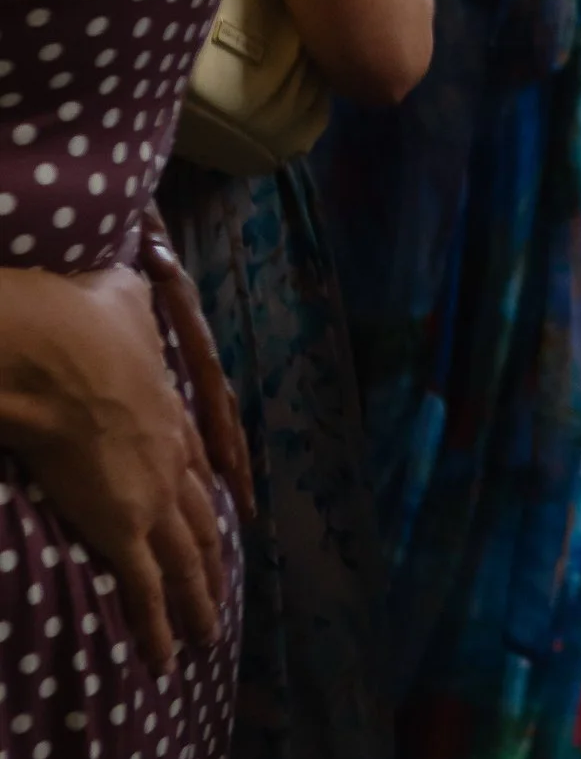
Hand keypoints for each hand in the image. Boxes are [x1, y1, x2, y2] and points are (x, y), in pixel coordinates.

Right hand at [0, 264, 228, 670]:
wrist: (57, 351)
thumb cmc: (80, 320)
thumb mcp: (119, 297)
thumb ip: (130, 299)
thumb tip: (133, 273)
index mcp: (171, 412)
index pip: (197, 461)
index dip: (208, 490)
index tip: (220, 511)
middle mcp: (173, 460)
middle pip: (201, 521)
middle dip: (212, 560)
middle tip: (222, 592)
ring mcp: (152, 497)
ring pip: (187, 563)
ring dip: (198, 603)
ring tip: (206, 637)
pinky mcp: (122, 527)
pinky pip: (145, 591)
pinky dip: (157, 627)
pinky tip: (165, 658)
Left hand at [136, 218, 252, 518]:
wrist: (157, 248)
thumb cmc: (154, 257)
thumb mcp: (159, 263)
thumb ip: (162, 264)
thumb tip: (159, 259)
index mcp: (200, 346)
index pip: (214, 393)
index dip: (221, 431)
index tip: (226, 469)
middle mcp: (208, 364)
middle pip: (228, 419)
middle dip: (238, 464)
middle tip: (247, 510)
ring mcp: (203, 373)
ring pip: (224, 424)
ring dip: (234, 465)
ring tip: (243, 507)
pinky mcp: (190, 379)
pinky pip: (210, 422)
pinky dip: (219, 452)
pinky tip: (219, 482)